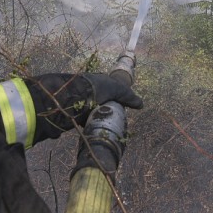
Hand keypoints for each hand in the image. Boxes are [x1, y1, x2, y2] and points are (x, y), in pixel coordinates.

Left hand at [27, 73, 142, 140]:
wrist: (71, 97)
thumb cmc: (95, 88)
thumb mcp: (116, 89)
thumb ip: (128, 96)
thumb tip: (141, 105)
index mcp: (97, 82)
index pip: (110, 91)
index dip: (116, 99)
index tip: (121, 109)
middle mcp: (88, 92)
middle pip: (102, 104)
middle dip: (108, 111)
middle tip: (115, 120)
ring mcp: (81, 104)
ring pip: (94, 114)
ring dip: (99, 120)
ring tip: (107, 127)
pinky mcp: (75, 115)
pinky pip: (86, 122)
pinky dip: (91, 126)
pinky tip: (97, 130)